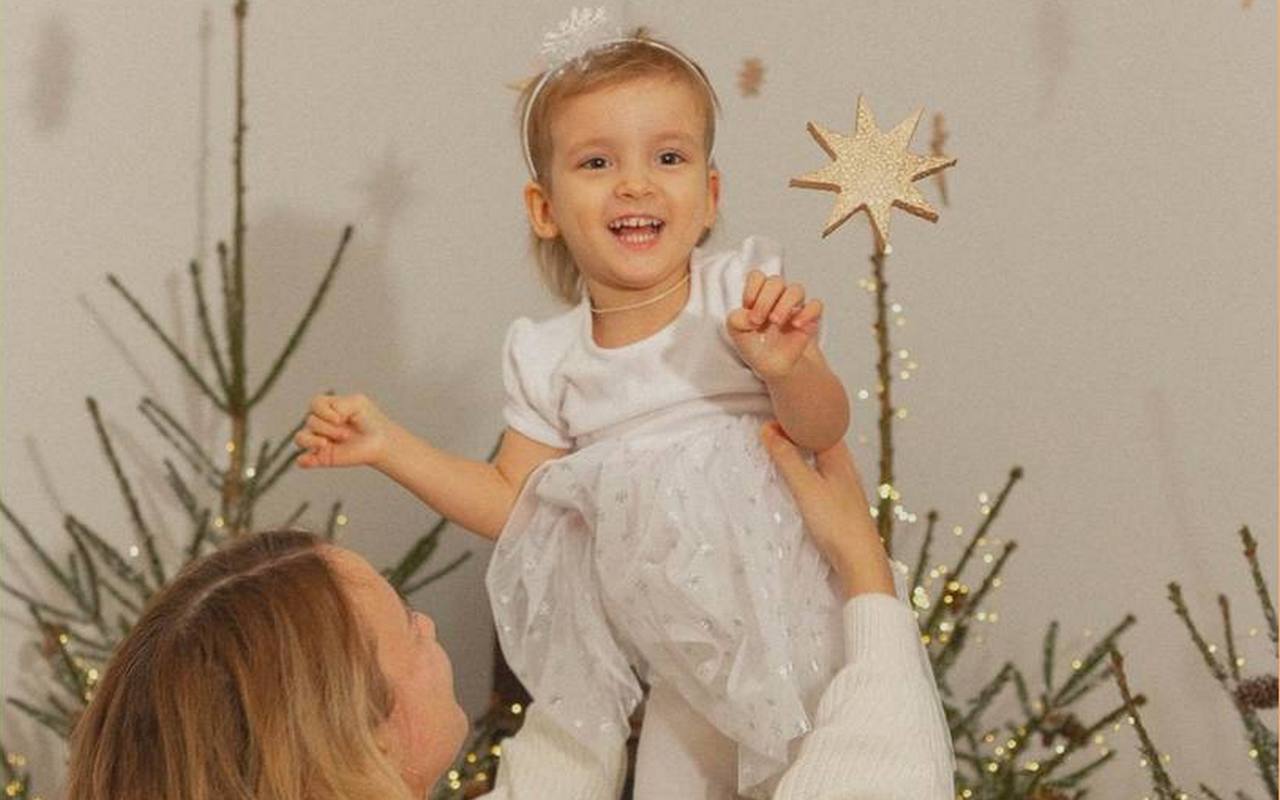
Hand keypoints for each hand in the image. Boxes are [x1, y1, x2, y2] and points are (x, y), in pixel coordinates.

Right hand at [295, 393, 393, 468]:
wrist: (382, 442)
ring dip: (312, 440)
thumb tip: (326, 420)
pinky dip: (304, 460)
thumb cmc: (370, 420)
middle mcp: (321, 424)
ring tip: (325, 444)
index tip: (341, 418)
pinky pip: (303, 460)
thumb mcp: (357, 403)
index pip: (315, 404)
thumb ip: (339, 404)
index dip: (324, 411)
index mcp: (328, 408)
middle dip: (328, 428)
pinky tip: (310, 459)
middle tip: (346, 435)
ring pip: (300, 438)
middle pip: (310, 421)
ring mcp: (320, 441)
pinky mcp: (322, 458)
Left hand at [726, 270, 822, 379]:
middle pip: (775, 281)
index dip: (752, 288)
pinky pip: (816, 305)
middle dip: (765, 300)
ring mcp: (795, 307)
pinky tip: (796, 326)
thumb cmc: (757, 349)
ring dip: (785, 304)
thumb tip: (749, 314)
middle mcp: (777, 298)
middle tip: (759, 320)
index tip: (748, 307)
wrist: (777, 369)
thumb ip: (735, 321)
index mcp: (758, 298)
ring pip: (796, 289)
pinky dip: (807, 313)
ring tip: (776, 322)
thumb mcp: (738, 336)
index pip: (757, 277)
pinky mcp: (810, 318)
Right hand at [759, 420, 895, 598]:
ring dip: (802, 449)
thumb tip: (768, 430)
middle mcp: (844, 467)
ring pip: (820, 457)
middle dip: (798, 429)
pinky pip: (820, 474)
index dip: (798, 414)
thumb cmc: (837, 522)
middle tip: (772, 423)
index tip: (774, 409)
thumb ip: (786, 458)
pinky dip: (805, 468)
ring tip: (779, 445)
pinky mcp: (839, 502)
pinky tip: (797, 477)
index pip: (818, 423)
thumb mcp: (805, 486)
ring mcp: (843, 485)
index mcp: (839, 456)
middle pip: (820, 438)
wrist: (860, 560)